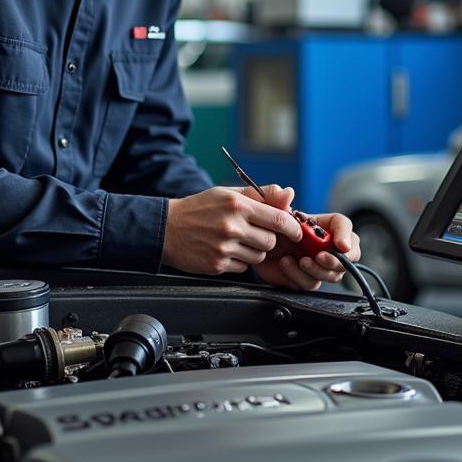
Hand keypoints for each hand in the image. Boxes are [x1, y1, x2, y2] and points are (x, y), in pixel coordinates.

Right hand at [163, 185, 302, 275]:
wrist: (166, 229)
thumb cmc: (199, 209)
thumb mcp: (227, 194)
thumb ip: (260, 194)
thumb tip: (289, 193)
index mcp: (237, 205)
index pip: (278, 219)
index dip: (292, 227)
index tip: (295, 230)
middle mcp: (232, 226)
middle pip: (271, 241)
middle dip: (267, 239)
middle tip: (254, 233)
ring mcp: (224, 248)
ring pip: (259, 257)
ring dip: (254, 251)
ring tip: (237, 241)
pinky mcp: (217, 265)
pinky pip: (243, 268)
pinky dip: (239, 261)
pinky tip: (225, 250)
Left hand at [254, 207, 360, 291]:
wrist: (255, 245)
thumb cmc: (268, 225)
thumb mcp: (269, 209)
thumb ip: (276, 198)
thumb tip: (286, 193)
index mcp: (323, 224)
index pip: (344, 226)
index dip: (346, 235)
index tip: (341, 245)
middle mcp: (326, 245)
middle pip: (348, 256)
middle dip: (336, 260)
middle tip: (319, 256)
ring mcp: (318, 264)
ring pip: (332, 275)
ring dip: (317, 270)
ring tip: (299, 261)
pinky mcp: (306, 278)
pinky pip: (310, 283)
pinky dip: (299, 276)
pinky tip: (286, 264)